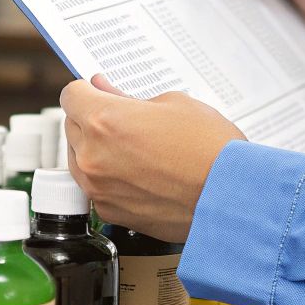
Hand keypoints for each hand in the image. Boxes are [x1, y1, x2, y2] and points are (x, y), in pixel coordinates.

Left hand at [60, 75, 244, 242]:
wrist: (233, 199)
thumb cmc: (212, 150)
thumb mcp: (174, 104)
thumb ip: (130, 99)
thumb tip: (106, 91)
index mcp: (104, 120)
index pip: (70, 94)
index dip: (87, 90)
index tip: (98, 93)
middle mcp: (92, 156)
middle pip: (72, 126)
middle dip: (92, 119)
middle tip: (124, 121)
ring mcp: (99, 189)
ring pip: (80, 159)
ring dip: (96, 150)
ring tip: (135, 150)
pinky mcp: (111, 213)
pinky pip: (96, 187)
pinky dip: (110, 179)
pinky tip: (140, 174)